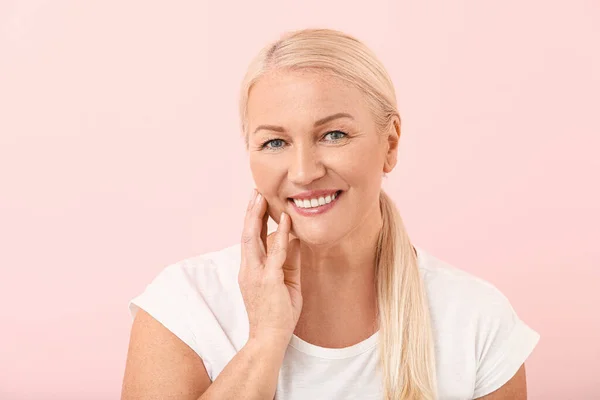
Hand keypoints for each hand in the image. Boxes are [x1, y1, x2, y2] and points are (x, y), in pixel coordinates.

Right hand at [238, 189, 302, 344]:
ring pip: (252, 239)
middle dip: (251, 212)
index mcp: (250, 269)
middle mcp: (249, 269)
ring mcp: (255, 275)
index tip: (257, 202)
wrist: (269, 339)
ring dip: (257, 217)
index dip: (253, 220)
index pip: (251, 239)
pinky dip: (279, 236)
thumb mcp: (286, 282)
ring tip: (261, 198)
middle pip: (247, 234)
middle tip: (255, 192)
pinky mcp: (268, 281)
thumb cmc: (277, 314)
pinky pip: (274, 255)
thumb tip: (293, 239)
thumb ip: (288, 260)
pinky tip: (285, 221)